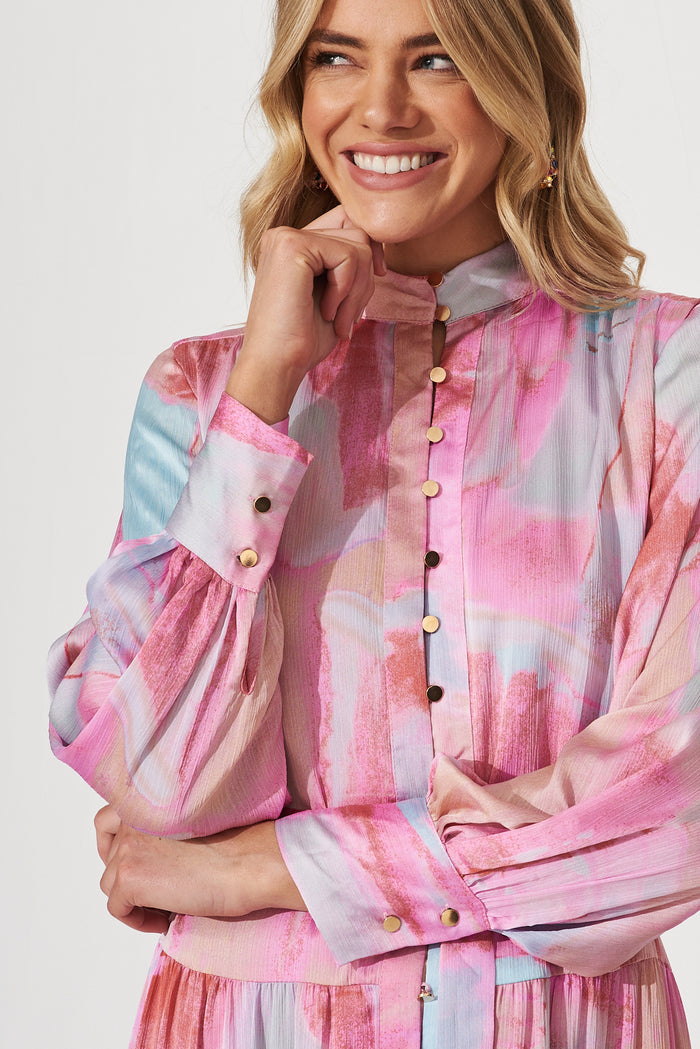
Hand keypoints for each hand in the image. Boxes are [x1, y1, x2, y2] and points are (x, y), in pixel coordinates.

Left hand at [95, 806, 305, 933]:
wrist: (248, 861)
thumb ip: (160, 831)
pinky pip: (118, 909)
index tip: (137, 863)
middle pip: (108, 856)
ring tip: (168, 903)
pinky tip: (167, 917)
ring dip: (134, 898)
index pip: (105, 821)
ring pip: (110, 884)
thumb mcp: (189, 824)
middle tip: (154, 889)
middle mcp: (131, 819)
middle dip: (128, 873)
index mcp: (147, 801)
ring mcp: (127, 848)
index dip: (115, 845)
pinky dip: (138, 920)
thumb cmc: (237, 843)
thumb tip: (147, 861)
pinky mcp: (129, 878)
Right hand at [226, 205, 385, 423]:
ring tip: (339, 319)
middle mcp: (285, 235)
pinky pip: (348, 256)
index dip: (369, 249)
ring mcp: (286, 237)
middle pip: (357, 231)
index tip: (377, 277)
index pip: (346, 222)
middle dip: (366, 276)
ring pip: (358, 244)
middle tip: (349, 315)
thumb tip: (380, 245)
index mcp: (293, 245)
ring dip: (358, 289)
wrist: (276, 365)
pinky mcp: (292, 246)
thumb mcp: (335, 294)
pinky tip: (327, 312)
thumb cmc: (302, 339)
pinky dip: (346, 291)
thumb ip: (350, 264)